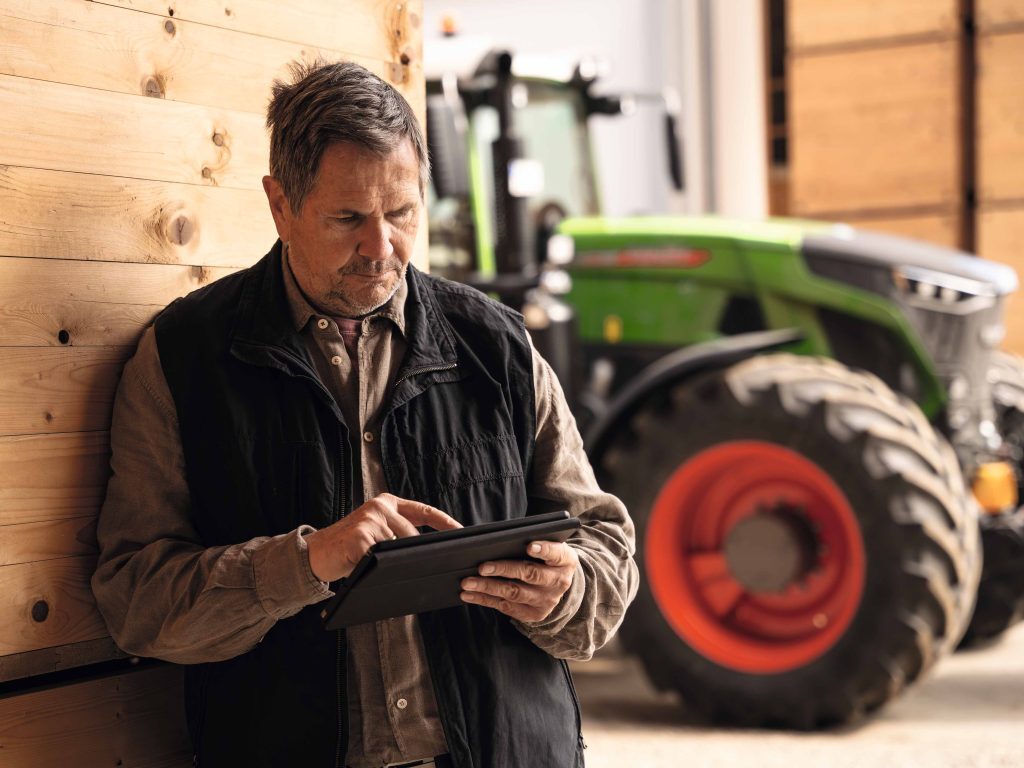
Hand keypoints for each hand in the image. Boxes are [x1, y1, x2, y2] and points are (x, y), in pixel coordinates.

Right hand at [307, 493, 460, 581]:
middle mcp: (380, 506)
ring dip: (394, 564)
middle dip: (417, 555)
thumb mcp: (376, 534)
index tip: (462, 532)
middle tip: (422, 569)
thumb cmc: (349, 548)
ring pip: (398, 548)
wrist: (314, 554)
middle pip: (413, 536)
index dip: (445, 522)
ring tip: (382, 569)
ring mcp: (369, 518)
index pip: (424, 511)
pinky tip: (369, 571)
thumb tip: (428, 553)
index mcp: (387, 503)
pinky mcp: (359, 536)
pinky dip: (378, 570)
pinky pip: (380, 559)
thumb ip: (397, 535)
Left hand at [460, 539, 578, 622]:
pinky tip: (469, 594)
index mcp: (565, 560)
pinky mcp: (533, 614)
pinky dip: (485, 600)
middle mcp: (559, 582)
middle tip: (482, 567)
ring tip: (468, 582)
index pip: (556, 553)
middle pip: (530, 574)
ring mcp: (546, 601)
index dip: (544, 549)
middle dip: (504, 570)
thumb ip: (526, 535)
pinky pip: (506, 607)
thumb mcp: (546, 544)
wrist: (558, 584)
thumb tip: (484, 531)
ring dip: (488, 588)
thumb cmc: (544, 557)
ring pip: (514, 593)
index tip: (529, 546)